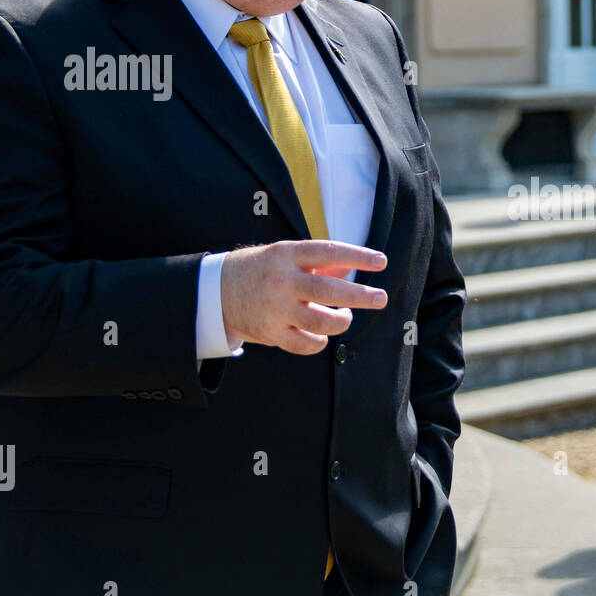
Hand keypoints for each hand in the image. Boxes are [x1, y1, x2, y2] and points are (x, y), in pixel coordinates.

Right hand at [220, 240, 387, 354]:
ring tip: (346, 317)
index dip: (358, 257)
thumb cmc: (260, 270)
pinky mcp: (270, 332)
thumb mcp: (286, 256)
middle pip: (329, 291)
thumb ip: (319, 263)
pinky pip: (305, 344)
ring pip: (321, 321)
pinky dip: (320, 341)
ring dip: (342, 321)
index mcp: (286, 255)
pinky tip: (322, 334)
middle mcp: (281, 281)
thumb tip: (350, 268)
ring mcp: (275, 309)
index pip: (329, 252)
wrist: (215, 292)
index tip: (381, 262)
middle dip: (361, 296)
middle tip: (380, 298)